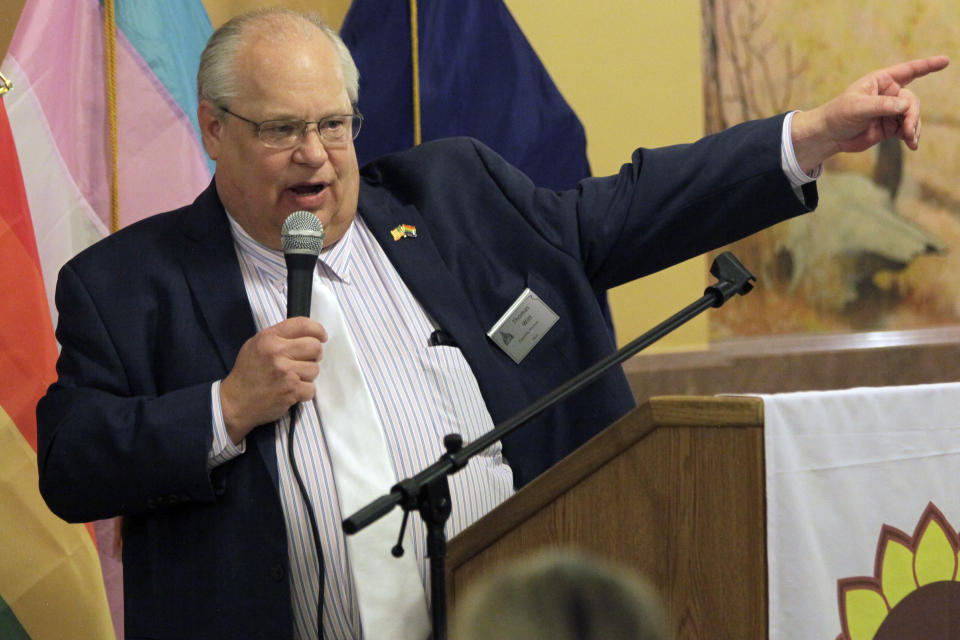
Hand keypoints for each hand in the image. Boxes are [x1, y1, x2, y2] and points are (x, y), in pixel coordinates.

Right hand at [220, 317, 327, 442]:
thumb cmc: (248, 373)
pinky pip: (312, 388)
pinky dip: (304, 392)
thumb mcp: (256, 345)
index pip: (303, 324)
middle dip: (315, 355)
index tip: (321, 337)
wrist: (235, 402)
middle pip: (315, 347)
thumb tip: (307, 334)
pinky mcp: (291, 391)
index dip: (318, 330)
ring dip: (308, 376)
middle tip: (305, 361)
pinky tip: (291, 391)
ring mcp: (285, 372)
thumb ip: (279, 336)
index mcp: (269, 338)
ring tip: (293, 379)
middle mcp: (277, 352)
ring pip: (315, 369)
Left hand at [791, 55, 948, 172]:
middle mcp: (888, 94)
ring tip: (910, 140)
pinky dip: (911, 135)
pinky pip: (907, 129)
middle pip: (912, 101)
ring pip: (912, 116)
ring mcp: (890, 111)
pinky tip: (912, 144)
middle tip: (908, 131)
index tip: (945, 61)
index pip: (909, 70)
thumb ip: (882, 106)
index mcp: (881, 81)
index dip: (927, 66)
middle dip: (912, 116)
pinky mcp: (889, 126)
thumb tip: (905, 105)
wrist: (829, 136)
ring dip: (913, 128)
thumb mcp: (858, 108)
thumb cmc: (838, 115)